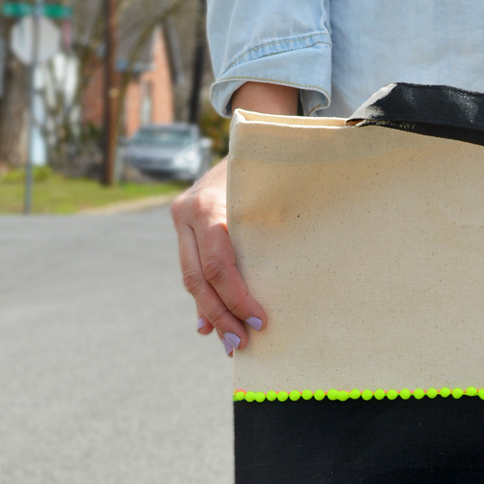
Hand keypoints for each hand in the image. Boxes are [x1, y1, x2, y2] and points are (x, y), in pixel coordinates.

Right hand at [172, 81, 297, 352]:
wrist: (246, 138)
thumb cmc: (269, 167)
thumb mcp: (272, 190)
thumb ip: (276, 225)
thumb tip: (303, 271)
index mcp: (207, 204)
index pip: (217, 263)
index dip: (236, 296)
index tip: (259, 319)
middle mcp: (186, 213)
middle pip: (198, 278)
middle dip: (221, 314)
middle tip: (241, 344)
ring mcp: (180, 223)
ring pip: (190, 280)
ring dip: (211, 314)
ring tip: (230, 343)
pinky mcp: (183, 232)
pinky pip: (191, 272)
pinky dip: (203, 301)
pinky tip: (209, 326)